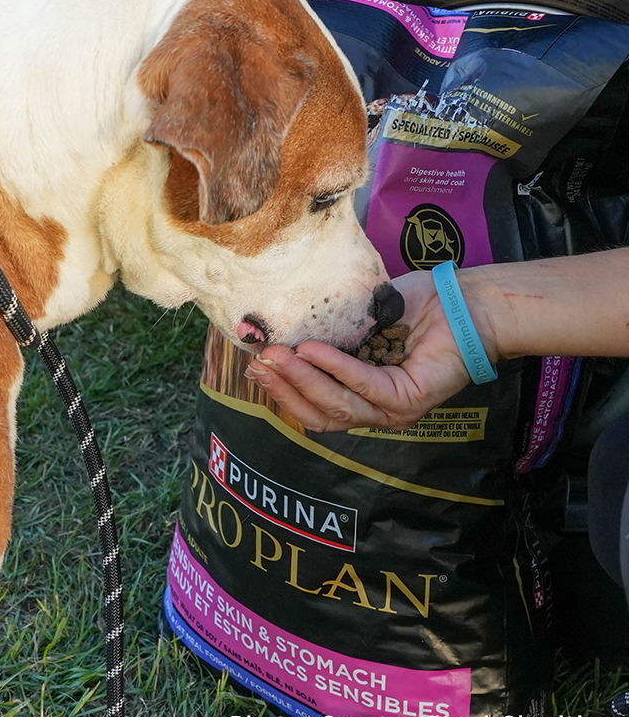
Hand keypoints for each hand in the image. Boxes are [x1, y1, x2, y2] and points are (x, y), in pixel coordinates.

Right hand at [244, 270, 498, 431]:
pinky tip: (312, 351)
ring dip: (302, 380)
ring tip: (278, 356)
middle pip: (320, 413)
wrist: (463, 303)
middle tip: (258, 363)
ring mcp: (392, 410)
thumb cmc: (414, 307)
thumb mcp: (357, 321)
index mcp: (360, 394)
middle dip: (284, 389)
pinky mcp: (409, 400)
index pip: (314, 406)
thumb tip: (280, 330)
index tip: (254, 367)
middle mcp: (375, 409)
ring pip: (337, 405)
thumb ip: (326, 333)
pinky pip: (364, 386)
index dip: (283, 391)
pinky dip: (335, 368)